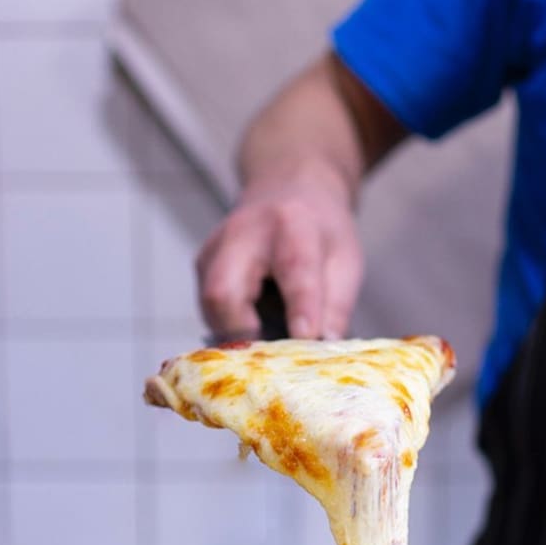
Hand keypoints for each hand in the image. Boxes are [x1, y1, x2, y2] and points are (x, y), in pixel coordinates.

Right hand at [196, 160, 363, 340]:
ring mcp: (214, 248)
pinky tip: (254, 325)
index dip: (301, 307)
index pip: (293, 268)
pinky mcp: (202, 264)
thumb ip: (336, 305)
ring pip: (210, 305)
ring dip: (236, 332)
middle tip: (271, 354)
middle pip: (223, 291)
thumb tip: (323, 349)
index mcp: (291, 225)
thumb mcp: (344, 260)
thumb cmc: (320, 232)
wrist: (288, 190)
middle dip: (242, 331)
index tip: (306, 337)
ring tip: (267, 338)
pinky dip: (230, 325)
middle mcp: (243, 232)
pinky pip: (209, 307)